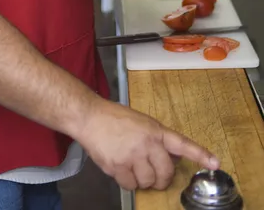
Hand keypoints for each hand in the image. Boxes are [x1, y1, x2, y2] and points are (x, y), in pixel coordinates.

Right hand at [77, 100, 219, 191]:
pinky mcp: (118, 166)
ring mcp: (132, 155)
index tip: (214, 163)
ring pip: (148, 182)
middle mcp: (146, 143)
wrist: (89, 117)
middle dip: (161, 178)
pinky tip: (120, 168)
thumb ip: (157, 139)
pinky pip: (130, 185)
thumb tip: (174, 157)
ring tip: (132, 166)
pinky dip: (127, 182)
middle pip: (165, 173)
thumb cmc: (115, 118)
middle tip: (153, 174)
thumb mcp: (142, 122)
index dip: (199, 154)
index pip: (181, 143)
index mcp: (155, 130)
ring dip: (142, 180)